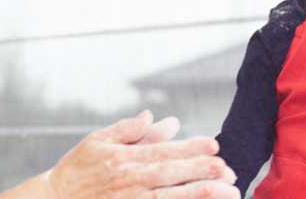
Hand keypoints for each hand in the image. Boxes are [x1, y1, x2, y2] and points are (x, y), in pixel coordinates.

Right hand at [47, 111, 238, 198]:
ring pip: (169, 198)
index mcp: (123, 157)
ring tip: (226, 191)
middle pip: (170, 175)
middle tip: (228, 169)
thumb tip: (156, 115)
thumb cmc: (77, 169)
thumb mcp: (98, 140)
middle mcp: (128, 179)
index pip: (162, 151)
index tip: (213, 145)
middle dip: (200, 172)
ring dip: (198, 195)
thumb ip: (129, 128)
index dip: (189, 148)